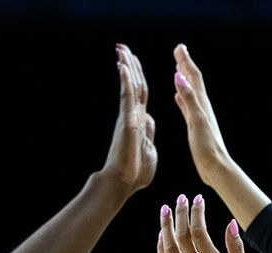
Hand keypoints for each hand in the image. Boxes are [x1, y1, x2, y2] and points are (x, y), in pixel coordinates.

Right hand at [102, 44, 156, 192]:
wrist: (122, 184)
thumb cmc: (135, 173)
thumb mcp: (149, 151)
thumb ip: (148, 135)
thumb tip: (148, 122)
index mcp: (141, 122)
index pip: (141, 94)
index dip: (138, 77)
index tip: (134, 63)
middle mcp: (134, 116)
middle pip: (135, 85)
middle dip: (130, 65)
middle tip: (123, 48)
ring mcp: (129, 118)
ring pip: (131, 86)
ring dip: (127, 67)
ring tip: (122, 50)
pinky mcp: (127, 122)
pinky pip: (127, 97)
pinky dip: (126, 81)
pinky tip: (123, 66)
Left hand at [157, 193, 250, 252]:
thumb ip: (236, 248)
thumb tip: (230, 223)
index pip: (198, 231)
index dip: (196, 212)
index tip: (198, 198)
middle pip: (181, 235)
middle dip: (180, 213)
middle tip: (180, 198)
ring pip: (169, 248)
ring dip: (165, 227)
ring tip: (165, 210)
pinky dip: (160, 249)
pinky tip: (162, 236)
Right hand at [172, 43, 232, 188]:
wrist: (215, 167)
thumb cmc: (207, 147)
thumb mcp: (196, 120)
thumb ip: (188, 98)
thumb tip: (178, 76)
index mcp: (201, 103)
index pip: (193, 76)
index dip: (185, 61)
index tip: (179, 47)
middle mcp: (201, 107)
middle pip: (192, 80)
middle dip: (185, 65)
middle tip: (178, 51)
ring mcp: (199, 116)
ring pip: (190, 92)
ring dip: (183, 79)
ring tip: (176, 69)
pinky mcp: (196, 126)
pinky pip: (187, 107)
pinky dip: (182, 98)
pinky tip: (178, 97)